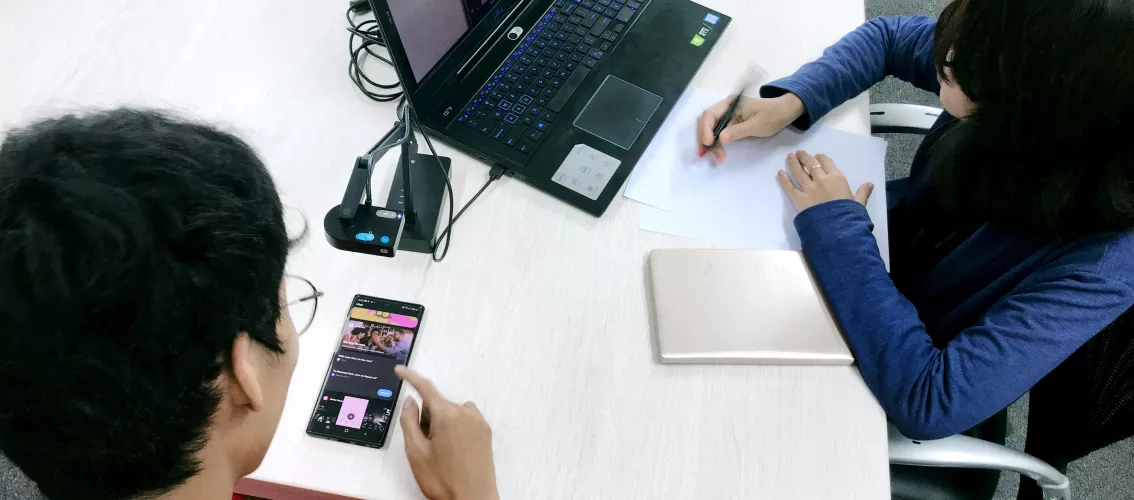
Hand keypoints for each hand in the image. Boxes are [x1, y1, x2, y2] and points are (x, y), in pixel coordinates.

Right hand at [396, 365, 498, 499]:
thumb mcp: (416, 452)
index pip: (425, 388)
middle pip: (438, 404)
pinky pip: (465, 419)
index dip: (410, 378)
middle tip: (426, 445)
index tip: (399, 370)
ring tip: (441, 451)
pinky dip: (455, 428)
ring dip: (442, 423)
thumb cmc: (441, 479)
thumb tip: (410, 400)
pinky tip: (455, 451)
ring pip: (451, 412)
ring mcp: (478, 421)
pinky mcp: (486, 432)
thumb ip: (409, 421)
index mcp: (447, 415)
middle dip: (427, 417)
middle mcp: (465, 412)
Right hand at [697, 93, 805, 162]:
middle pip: (706, 121)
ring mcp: (727, 116)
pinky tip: (718, 153)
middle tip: (706, 154)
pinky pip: (718, 133)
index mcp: (731, 103)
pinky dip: (715, 143)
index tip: (709, 143)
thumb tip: (720, 139)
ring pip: (709, 128)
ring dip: (709, 143)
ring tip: (717, 157)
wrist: (784, 113)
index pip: (711, 114)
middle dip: (705, 137)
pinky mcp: (730, 124)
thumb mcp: (757, 125)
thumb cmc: (772, 116)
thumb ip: (738, 131)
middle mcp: (725, 107)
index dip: (706, 129)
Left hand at [777, 150, 873, 210]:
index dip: (821, 157)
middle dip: (804, 157)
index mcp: (837, 178)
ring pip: (798, 172)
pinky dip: (783, 180)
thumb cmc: (849, 216)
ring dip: (793, 163)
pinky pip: (789, 187)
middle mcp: (821, 180)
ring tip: (789, 157)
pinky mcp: (798, 199)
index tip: (817, 156)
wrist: (836, 230)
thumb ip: (862, 192)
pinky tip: (779, 173)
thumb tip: (870, 183)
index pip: (827, 162)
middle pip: (811, 164)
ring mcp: (808, 189)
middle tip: (799, 153)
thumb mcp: (858, 203)